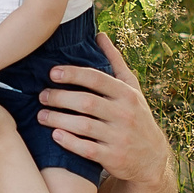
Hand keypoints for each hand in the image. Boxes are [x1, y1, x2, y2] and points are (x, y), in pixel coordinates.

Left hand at [39, 33, 170, 185]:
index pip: (96, 79)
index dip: (72, 74)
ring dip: (58, 119)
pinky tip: (55, 135)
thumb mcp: (131, 88)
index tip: (52, 73)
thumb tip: (100, 34)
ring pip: (83, 125)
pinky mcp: (113, 158)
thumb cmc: (136, 116)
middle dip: (59, 98)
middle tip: (41, 95)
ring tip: (41, 115)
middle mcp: (124, 114)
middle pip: (86, 102)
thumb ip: (115, 62)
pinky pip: (87, 149)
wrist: (152, 158)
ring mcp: (119, 137)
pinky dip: (69, 141)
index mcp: (127, 94)